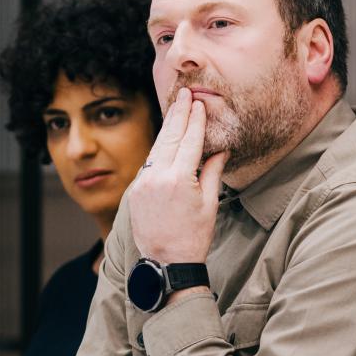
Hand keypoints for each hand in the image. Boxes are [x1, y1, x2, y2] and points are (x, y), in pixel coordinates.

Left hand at [129, 87, 227, 265]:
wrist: (167, 262)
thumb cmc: (194, 237)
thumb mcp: (210, 204)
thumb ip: (213, 172)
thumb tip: (221, 149)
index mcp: (181, 180)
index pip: (190, 141)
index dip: (195, 121)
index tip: (198, 104)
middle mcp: (158, 178)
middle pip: (170, 137)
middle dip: (178, 114)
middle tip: (183, 93)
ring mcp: (143, 183)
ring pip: (156, 148)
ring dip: (166, 127)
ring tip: (174, 108)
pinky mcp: (135, 190)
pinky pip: (148, 163)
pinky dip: (158, 148)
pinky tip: (164, 137)